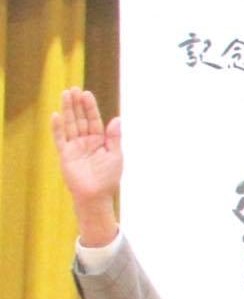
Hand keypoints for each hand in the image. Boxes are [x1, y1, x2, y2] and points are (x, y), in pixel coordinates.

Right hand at [51, 87, 121, 245]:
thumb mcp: (115, 156)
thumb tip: (117, 119)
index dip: (90, 107)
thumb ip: (114, 137)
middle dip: (77, 104)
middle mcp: (85, 141)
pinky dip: (58, 128)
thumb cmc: (108, 178)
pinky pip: (60, 139)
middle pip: (80, 119)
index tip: (86, 93)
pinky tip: (56, 115)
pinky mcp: (65, 154)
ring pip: (70, 124)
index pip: (93, 120)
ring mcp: (74, 147)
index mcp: (99, 141)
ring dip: (67, 110)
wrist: (96, 196)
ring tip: (65, 94)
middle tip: (73, 89)